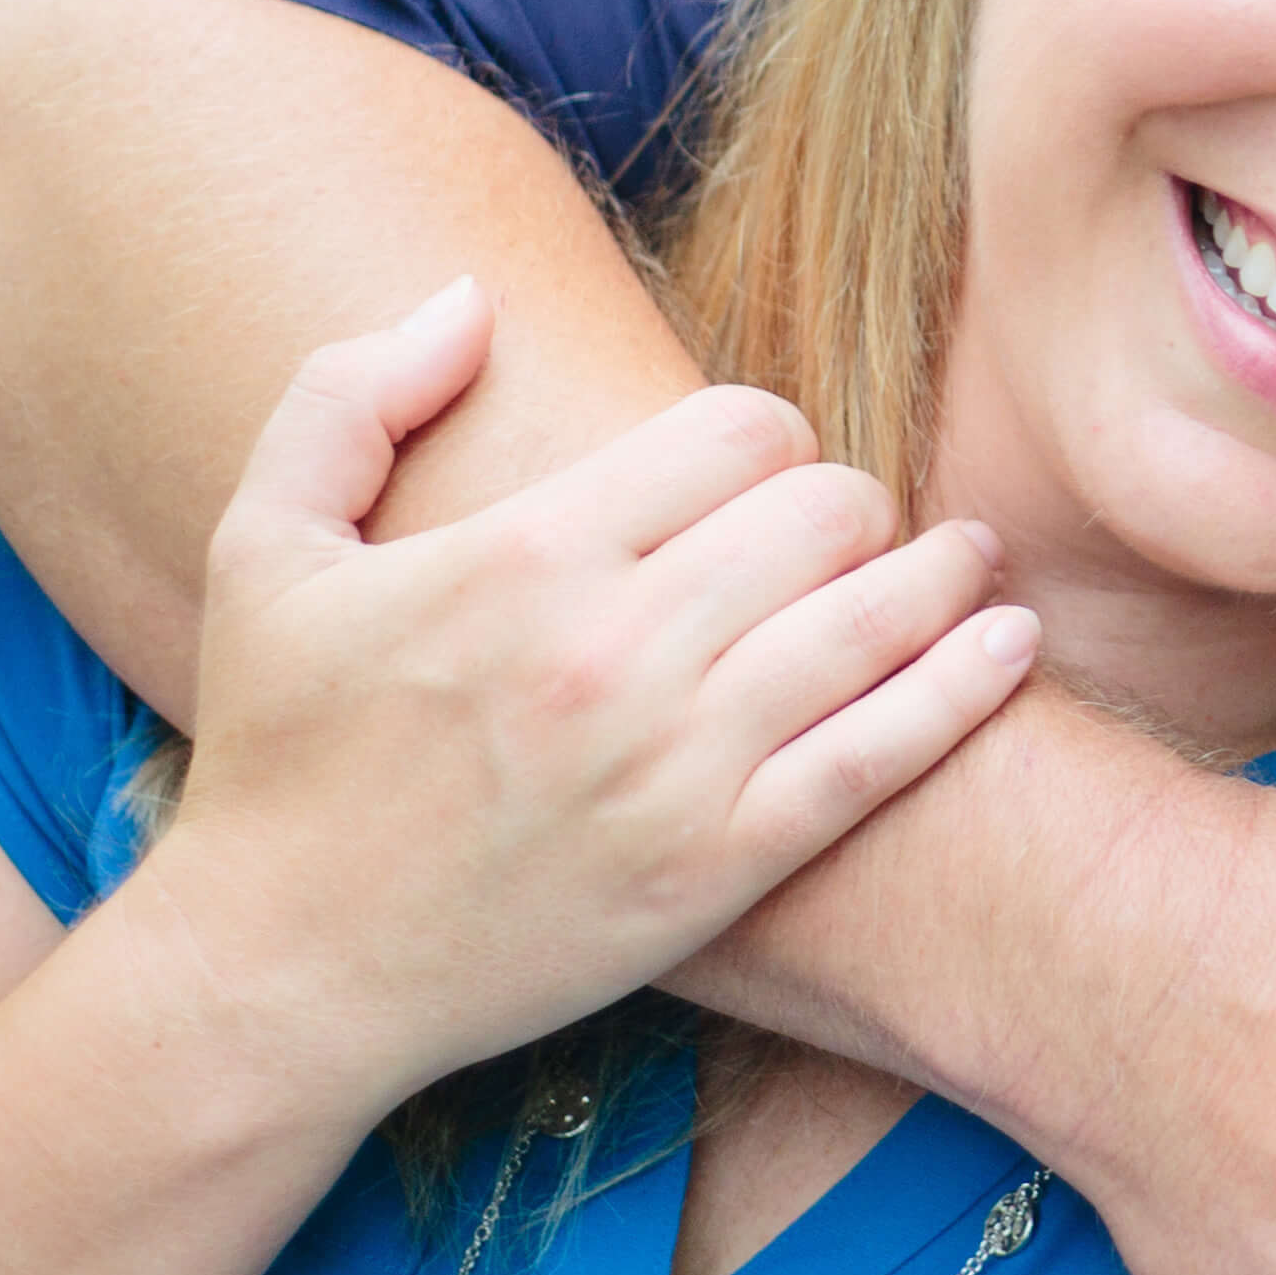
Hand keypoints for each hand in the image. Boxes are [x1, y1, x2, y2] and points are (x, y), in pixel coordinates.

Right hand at [131, 280, 1039, 1106]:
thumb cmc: (278, 755)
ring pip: (873, 617)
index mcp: (522, 553)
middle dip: (849, 501)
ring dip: (942, 573)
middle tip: (846, 526)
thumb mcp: (265, 550)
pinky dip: (965, 687)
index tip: (761, 464)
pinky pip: (881, 754)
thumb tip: (470, 298)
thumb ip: (351, 397)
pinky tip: (1010, 642)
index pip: (739, 428)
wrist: (276, 976)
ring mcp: (675, 765)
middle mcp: (611, 651)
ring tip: (971, 559)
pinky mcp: (717, 866)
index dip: (770, 431)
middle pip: (825, 510)